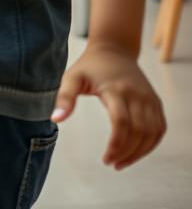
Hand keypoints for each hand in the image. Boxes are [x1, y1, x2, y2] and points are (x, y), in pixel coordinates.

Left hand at [52, 42, 165, 168]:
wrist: (114, 49)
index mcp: (115, 89)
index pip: (121, 122)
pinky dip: (150, 144)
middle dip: (127, 153)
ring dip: (140, 153)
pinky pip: (159, 129)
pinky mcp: (155, 102)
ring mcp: (148, 98)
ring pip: (151, 133)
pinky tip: (137, 152)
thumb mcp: (72, 77)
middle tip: (113, 163)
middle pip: (138, 132)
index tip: (106, 159)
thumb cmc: (90, 65)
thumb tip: (55, 119)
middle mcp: (136, 94)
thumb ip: (64, 97)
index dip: (116, 144)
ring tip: (123, 162)